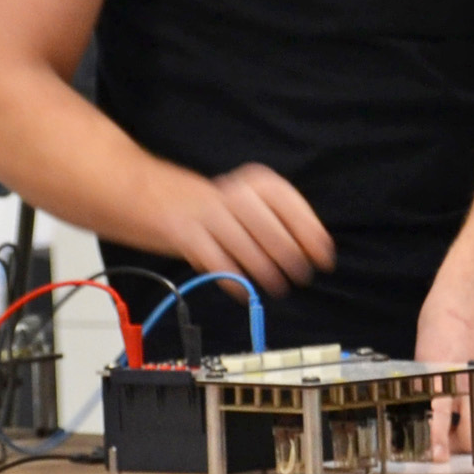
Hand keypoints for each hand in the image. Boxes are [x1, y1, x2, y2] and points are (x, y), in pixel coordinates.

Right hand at [149, 162, 334, 297]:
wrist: (150, 194)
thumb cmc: (211, 206)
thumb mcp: (247, 201)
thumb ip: (277, 220)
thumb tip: (314, 251)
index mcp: (255, 182)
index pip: (290, 205)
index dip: (310, 233)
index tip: (323, 257)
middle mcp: (234, 193)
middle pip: (271, 229)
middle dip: (290, 257)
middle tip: (301, 276)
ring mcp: (208, 213)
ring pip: (246, 248)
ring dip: (266, 272)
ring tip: (277, 286)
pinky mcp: (186, 234)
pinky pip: (217, 262)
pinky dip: (234, 280)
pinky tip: (243, 291)